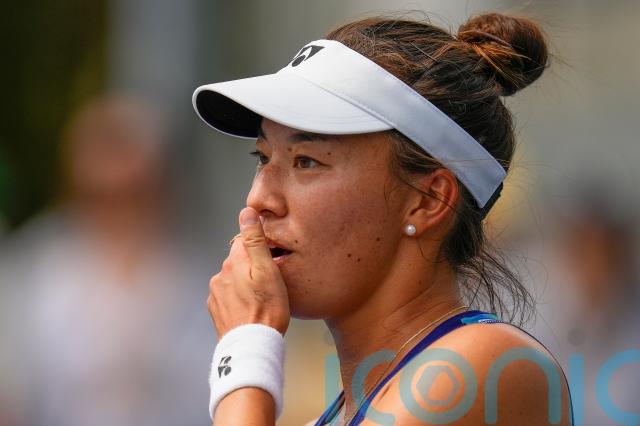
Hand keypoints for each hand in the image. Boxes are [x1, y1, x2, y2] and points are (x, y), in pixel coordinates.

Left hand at [207, 207, 289, 337]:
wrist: (252, 346)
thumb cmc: (267, 310)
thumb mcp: (268, 270)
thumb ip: (255, 240)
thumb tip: (246, 213)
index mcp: (234, 261)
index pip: (246, 241)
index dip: (262, 248)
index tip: (273, 260)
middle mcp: (220, 274)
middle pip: (240, 260)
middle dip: (253, 267)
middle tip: (271, 284)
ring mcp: (216, 293)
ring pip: (234, 279)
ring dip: (246, 285)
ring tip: (263, 300)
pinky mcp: (216, 310)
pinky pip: (229, 297)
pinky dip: (239, 300)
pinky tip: (252, 310)